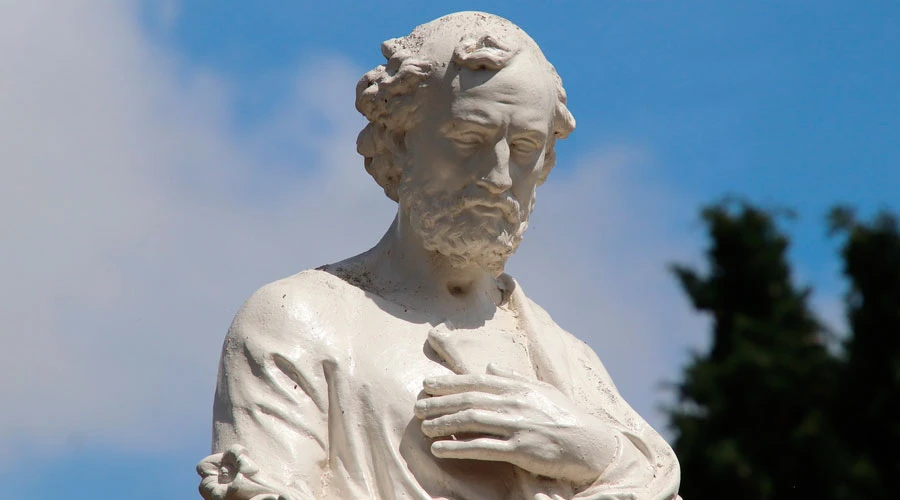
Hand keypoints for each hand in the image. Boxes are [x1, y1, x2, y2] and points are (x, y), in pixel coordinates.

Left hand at [414, 364, 617, 485]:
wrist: (591, 443)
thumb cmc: (566, 415)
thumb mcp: (542, 389)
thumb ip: (515, 378)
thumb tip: (491, 366)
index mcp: (518, 387)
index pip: (476, 381)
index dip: (449, 382)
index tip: (426, 384)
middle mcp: (515, 403)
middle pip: (469, 399)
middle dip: (439, 401)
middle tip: (417, 405)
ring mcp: (517, 426)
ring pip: (471, 420)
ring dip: (443, 422)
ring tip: (423, 426)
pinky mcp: (520, 450)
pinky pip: (482, 448)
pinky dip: (458, 447)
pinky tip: (439, 448)